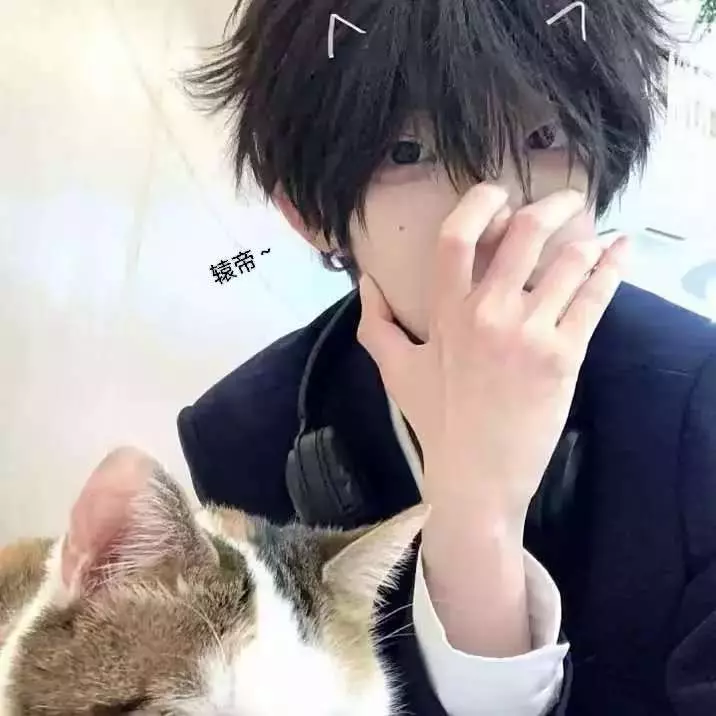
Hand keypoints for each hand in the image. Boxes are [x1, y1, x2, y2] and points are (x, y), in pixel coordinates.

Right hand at [358, 183, 626, 526]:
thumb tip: (367, 282)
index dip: (480, 203)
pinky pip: (595, 297)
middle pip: (524, 234)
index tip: (498, 194)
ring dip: (585, 237)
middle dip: (550, 205)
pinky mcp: (564, 356)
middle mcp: (488, 313)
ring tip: (593, 234)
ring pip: (568, 261)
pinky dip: (613, 267)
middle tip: (564, 201)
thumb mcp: (396, 371)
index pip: (458, 238)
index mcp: (446, 313)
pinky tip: (621, 251)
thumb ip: (376, 323)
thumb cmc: (436, 422)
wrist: (477, 476)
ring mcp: (529, 333)